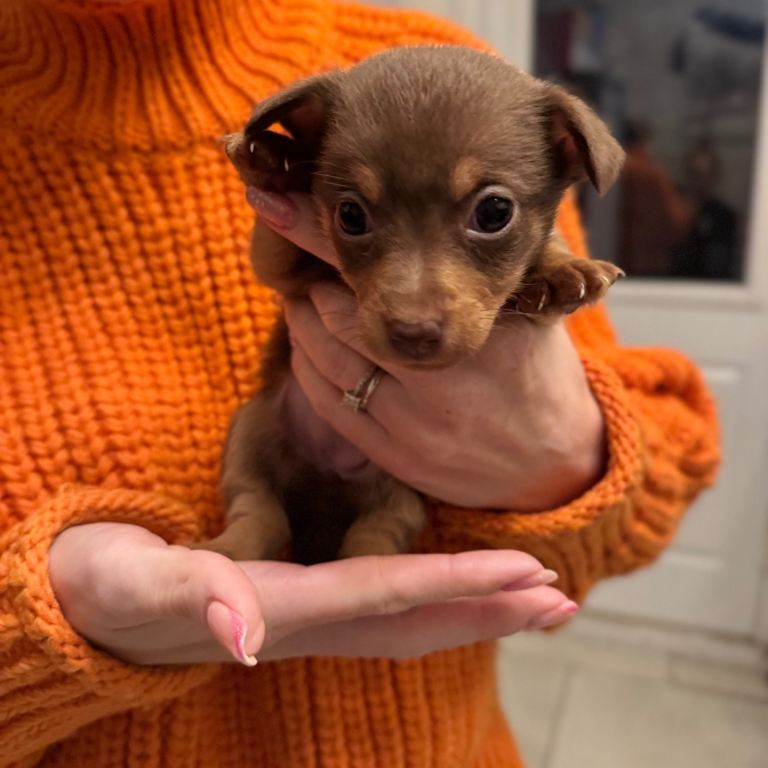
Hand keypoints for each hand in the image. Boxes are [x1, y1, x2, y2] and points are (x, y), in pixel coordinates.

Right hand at [49, 523, 576, 665]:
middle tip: (563, 597)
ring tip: (537, 601)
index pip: (384, 596)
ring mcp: (306, 621)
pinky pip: (384, 609)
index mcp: (277, 609)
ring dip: (476, 612)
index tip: (524, 576)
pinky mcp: (300, 607)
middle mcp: (304, 623)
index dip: (456, 587)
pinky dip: (436, 601)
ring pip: (409, 622)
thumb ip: (191, 593)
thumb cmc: (104, 584)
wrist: (89, 602)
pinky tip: (466, 592)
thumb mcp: (131, 581)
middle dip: (491, 610)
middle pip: (415, 621)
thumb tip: (245, 632)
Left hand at [248, 189, 606, 509]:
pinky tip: (311, 347)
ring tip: (304, 301)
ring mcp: (413, 427)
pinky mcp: (394, 458)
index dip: (320, 237)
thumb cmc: (538, 371)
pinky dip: (308, 368)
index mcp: (479, 333)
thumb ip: (484, 260)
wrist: (555, 461)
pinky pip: (327, 405)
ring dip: (304, 323)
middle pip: (340, 318)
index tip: (278, 205)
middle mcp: (441, 383)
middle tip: (307, 266)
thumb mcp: (533, 305)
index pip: (381, 273)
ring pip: (325, 361)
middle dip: (314, 284)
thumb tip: (417, 208)